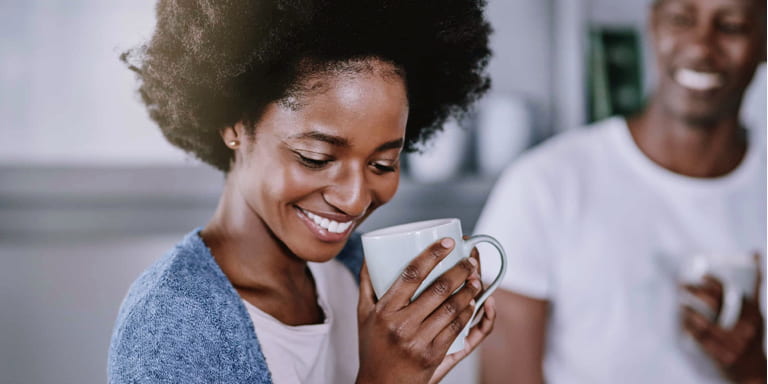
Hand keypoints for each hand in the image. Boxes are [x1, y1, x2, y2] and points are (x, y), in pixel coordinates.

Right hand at [356, 238, 482, 383]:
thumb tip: (370, 253)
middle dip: (460, 270)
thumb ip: (367, 284)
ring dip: (470, 290)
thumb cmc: (372, 347)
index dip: (432, 254)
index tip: (448, 242)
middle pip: (438, 289)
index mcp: (384, 310)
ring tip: (476, 279)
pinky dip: (468, 313)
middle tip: (470, 261)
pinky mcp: (433, 355)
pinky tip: (473, 303)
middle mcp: (401, 325)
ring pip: (452, 308)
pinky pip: (456, 328)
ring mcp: (418, 341)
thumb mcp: (363, 314)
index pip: (411, 274)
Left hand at [682, 254, 765, 383]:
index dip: (713, 282)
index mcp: (753, 314)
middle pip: (715, 304)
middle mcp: (744, 327)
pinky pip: (701, 339)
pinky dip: (690, 329)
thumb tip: (755, 253)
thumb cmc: (752, 335)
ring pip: (706, 322)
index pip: (730, 292)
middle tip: (682, 285)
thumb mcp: (756, 313)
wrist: (756, 372)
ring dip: (690, 311)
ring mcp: (733, 343)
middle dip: (695, 292)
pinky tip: (684, 321)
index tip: (700, 276)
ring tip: (681, 303)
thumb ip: (755, 286)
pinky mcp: (722, 356)